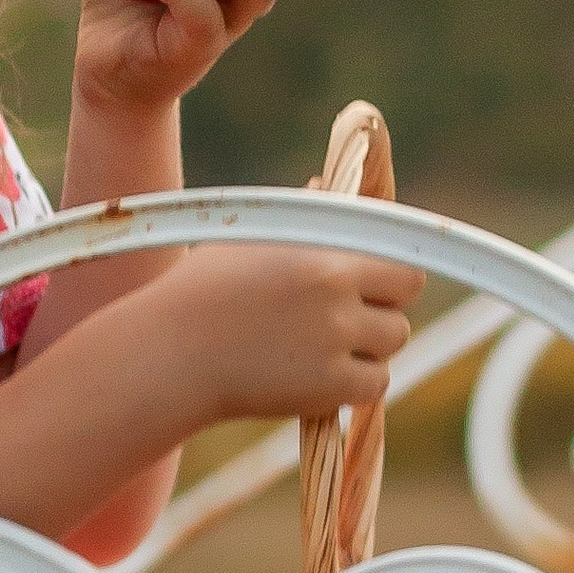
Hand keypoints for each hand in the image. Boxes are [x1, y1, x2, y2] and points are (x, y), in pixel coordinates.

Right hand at [138, 237, 421, 431]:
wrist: (168, 354)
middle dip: (384, 304)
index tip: (377, 281)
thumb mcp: (246, 237)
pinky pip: (374, 384)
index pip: (401, 257)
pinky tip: (321, 374)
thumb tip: (325, 185)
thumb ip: (299, 214)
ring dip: (370, 344)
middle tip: (350, 314)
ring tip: (325, 344)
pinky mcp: (328, 387)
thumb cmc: (200, 291)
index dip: (392, 270)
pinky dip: (356, 383)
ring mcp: (335, 341)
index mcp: (324, 253)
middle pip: (405, 298)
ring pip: (393, 341)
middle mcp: (336, 294)